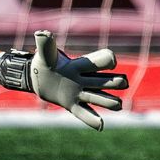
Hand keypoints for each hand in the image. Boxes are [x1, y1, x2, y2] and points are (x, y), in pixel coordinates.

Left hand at [0, 31, 128, 130]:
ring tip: (118, 105)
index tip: (111, 62)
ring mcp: (80, 93)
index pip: (101, 61)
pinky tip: (101, 126)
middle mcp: (85, 79)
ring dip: (109, 101)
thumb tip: (42, 33)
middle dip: (115, 82)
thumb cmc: (45, 63)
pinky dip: (92, 119)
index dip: (108, 60)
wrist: (37, 77)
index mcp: (81, 65)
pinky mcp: (72, 104)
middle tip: (122, 82)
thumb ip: (45, 45)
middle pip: (106, 81)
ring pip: (99, 98)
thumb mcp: (45, 55)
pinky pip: (84, 113)